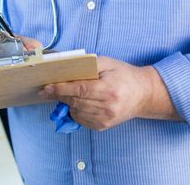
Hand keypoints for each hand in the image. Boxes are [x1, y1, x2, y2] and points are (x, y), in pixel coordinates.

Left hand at [39, 56, 177, 130]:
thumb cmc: (123, 75)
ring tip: (66, 93)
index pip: (79, 90)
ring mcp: (106, 119)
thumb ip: (87, 65)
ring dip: (67, 102)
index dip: (61, 89)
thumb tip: (65, 69)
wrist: (143, 94)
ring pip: (76, 112)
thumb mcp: (107, 63)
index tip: (46, 87)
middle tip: (49, 89)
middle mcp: (108, 107)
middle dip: (60, 95)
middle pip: (75, 101)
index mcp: (109, 90)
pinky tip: (78, 102)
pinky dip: (75, 110)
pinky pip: (81, 120)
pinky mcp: (103, 127)